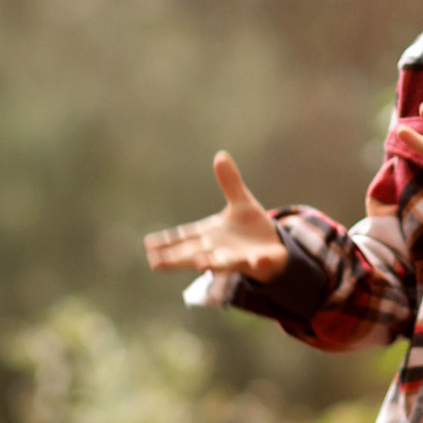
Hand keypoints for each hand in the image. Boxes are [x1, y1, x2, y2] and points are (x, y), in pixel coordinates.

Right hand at [143, 151, 288, 283]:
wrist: (274, 246)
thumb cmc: (251, 226)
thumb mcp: (241, 201)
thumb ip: (230, 182)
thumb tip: (220, 155)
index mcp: (211, 234)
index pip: (185, 237)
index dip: (167, 241)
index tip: (148, 245)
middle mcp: (219, 249)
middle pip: (193, 254)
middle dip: (176, 259)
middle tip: (155, 263)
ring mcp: (238, 257)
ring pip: (222, 262)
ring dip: (212, 264)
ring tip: (201, 266)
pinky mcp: (260, 261)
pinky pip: (259, 262)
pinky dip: (258, 262)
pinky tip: (256, 261)